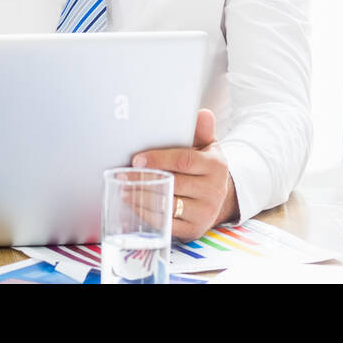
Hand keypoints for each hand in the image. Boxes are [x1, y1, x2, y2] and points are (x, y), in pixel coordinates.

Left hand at [132, 108, 239, 241]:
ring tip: (124, 189)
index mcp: (216, 166)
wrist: (219, 196)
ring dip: (143, 198)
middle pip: (174, 184)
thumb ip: (202, 130)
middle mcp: (214, 190)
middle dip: (145, 179)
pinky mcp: (195, 229)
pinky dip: (148, 215)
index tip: (137, 160)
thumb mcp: (207, 146)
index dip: (158, 160)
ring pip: (169, 205)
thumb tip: (203, 113)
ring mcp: (205, 212)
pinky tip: (134, 205)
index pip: (184, 161)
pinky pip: (167, 224)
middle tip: (123, 175)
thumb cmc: (205, 167)